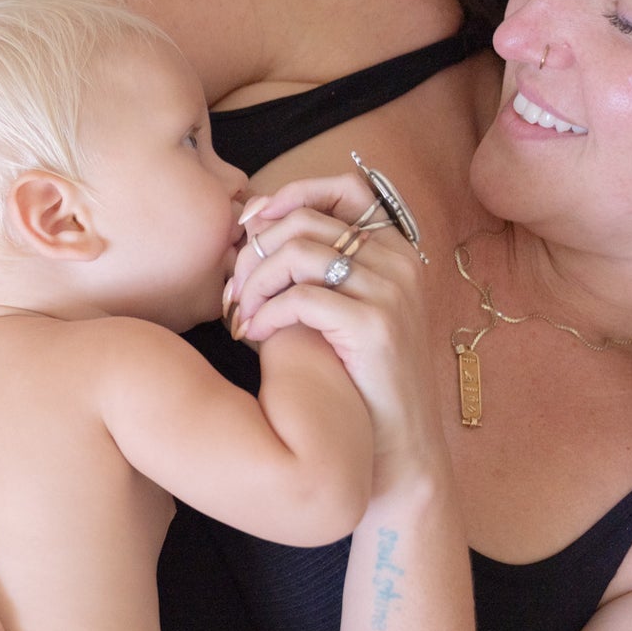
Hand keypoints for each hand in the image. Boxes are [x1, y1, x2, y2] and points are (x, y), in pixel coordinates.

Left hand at [225, 174, 441, 483]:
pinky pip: (301, 298)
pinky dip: (265, 314)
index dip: (293, 194)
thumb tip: (245, 231)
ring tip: (241, 316)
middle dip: (255, 253)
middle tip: (232, 292)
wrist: (391, 441)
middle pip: (307, 221)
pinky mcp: (375, 326)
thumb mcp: (333, 311)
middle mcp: (399, 262)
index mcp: (395, 250)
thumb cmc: (353, 376)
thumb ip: (302, 270)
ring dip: (254, 283)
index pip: (347, 188)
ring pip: (299, 254)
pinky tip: (253, 336)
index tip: (250, 223)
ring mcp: (391, 292)